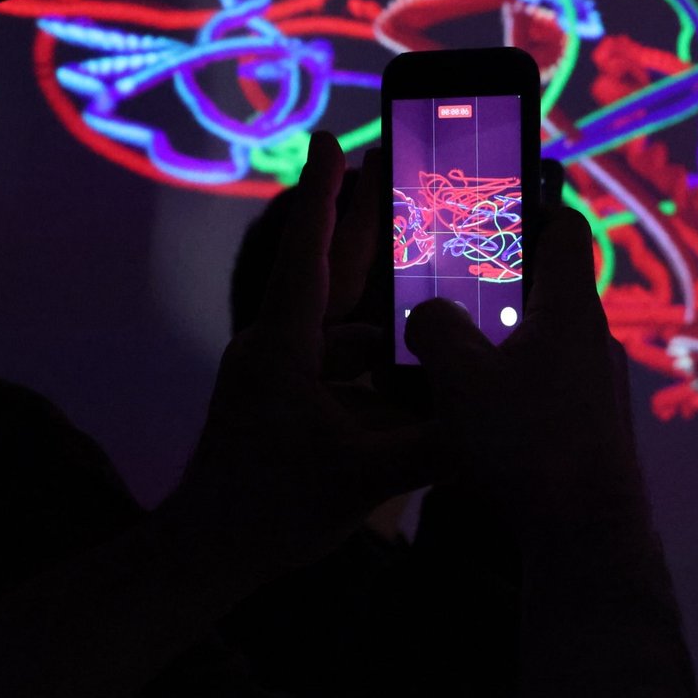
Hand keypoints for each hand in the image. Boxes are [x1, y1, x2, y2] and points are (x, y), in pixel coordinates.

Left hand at [178, 132, 436, 570]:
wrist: (206, 557)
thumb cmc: (267, 511)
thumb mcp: (360, 479)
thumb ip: (429, 450)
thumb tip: (491, 424)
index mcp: (283, 349)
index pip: (310, 256)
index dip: (325, 196)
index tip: (332, 140)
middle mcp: (276, 351)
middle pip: (331, 276)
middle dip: (365, 227)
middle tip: (394, 174)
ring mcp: (278, 378)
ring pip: (342, 332)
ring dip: (384, 324)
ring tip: (437, 315)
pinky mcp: (285, 405)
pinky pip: (338, 371)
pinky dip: (375, 373)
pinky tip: (416, 394)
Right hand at [404, 206, 648, 540]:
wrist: (587, 533)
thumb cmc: (526, 444)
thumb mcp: (458, 376)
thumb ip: (434, 328)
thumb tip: (429, 316)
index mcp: (569, 308)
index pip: (565, 228)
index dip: (534, 205)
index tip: (499, 205)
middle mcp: (596, 340)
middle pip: (549, 290)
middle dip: (501, 287)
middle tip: (454, 291)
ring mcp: (601, 388)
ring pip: (548, 346)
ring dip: (506, 346)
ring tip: (457, 366)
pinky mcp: (595, 430)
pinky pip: (553, 392)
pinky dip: (519, 391)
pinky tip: (482, 423)